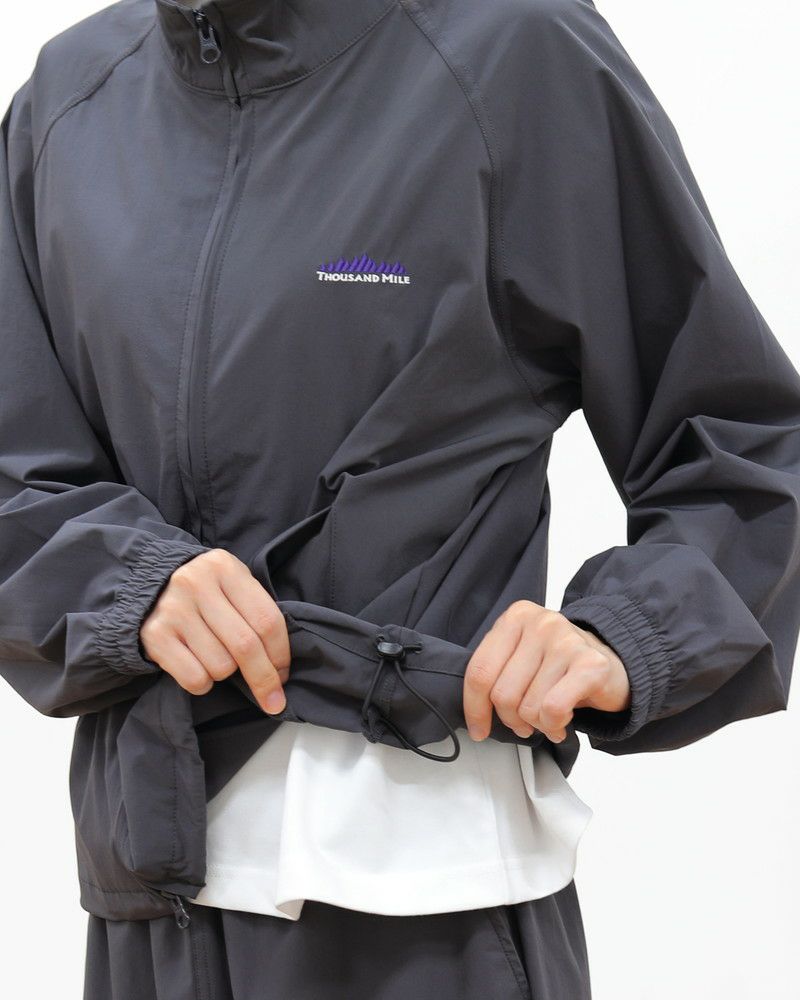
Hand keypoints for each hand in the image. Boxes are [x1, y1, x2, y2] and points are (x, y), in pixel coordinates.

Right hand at [139, 548, 290, 714]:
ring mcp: (173, 610)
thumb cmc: (205, 592)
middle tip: (273, 700)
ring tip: (216, 655)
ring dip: (226, 673)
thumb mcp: (232, 584)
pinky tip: (198, 664)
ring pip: (221, 665)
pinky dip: (203, 682)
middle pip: (246, 645)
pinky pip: (195, 678)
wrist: (149, 587)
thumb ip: (256, 612)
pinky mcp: (154, 636)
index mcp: (224, 567)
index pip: (267, 620)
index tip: (284, 675)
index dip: (281, 654)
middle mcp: (196, 584)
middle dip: (264, 679)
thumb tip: (280, 667)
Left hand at [463, 600, 630, 742]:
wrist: (615, 665)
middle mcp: (540, 623)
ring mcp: (566, 640)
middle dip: (512, 719)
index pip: (479, 670)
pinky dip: (555, 725)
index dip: (474, 707)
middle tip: (526, 722)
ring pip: (528, 707)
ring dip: (537, 724)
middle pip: (502, 693)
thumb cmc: (561, 666)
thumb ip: (496, 674)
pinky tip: (563, 720)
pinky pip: (553, 710)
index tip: (479, 729)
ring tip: (550, 717)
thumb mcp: (522, 657)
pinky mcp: (591, 664)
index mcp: (516, 617)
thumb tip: (474, 715)